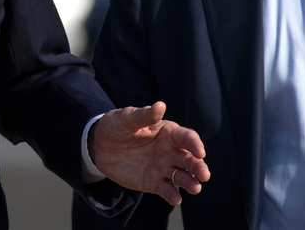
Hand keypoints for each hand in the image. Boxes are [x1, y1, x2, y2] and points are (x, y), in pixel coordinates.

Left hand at [89, 101, 209, 205]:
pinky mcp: (153, 182)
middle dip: (199, 167)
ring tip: (195, 188)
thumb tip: (160, 105)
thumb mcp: (127, 118)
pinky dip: (172, 195)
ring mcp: (163, 168)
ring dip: (191, 182)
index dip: (195, 144)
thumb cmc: (117, 126)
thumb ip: (144, 115)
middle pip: (190, 160)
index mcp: (168, 133)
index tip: (200, 151)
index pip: (187, 138)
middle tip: (204, 175)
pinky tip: (175, 198)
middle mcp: (170, 151)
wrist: (100, 145)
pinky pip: (166, 190)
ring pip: (182, 177)